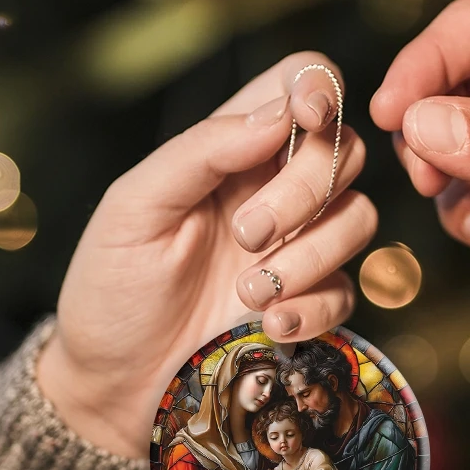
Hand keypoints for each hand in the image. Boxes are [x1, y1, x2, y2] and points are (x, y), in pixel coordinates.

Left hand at [38, 53, 375, 457]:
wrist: (115, 385)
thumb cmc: (111, 289)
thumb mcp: (135, 207)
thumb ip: (203, 150)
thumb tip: (280, 112)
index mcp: (230, 150)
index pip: (300, 84)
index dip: (318, 89)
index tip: (306, 120)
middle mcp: (273, 189)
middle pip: (345, 150)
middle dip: (303, 191)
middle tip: (245, 236)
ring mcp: (297, 248)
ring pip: (358, 218)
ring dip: (308, 257)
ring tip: (246, 294)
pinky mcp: (310, 303)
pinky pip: (346, 291)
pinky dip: (311, 308)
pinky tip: (266, 327)